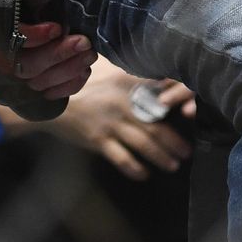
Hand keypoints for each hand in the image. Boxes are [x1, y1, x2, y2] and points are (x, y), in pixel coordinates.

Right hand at [0, 21, 96, 101]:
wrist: (25, 2)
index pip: (8, 42)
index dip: (33, 37)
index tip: (57, 28)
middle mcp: (1, 55)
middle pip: (25, 67)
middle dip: (57, 55)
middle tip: (84, 42)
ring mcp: (17, 72)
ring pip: (38, 83)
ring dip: (67, 70)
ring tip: (90, 53)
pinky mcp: (33, 81)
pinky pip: (49, 93)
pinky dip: (68, 86)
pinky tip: (85, 71)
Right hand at [52, 57, 193, 180]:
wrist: (50, 100)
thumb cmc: (80, 81)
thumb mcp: (107, 67)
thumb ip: (131, 70)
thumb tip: (159, 74)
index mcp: (126, 80)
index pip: (158, 91)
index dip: (176, 102)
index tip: (191, 112)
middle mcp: (121, 102)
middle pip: (155, 124)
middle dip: (173, 140)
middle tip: (187, 151)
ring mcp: (109, 123)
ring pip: (142, 144)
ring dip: (160, 156)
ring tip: (173, 165)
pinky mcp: (97, 140)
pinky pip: (120, 158)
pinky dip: (134, 168)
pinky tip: (144, 174)